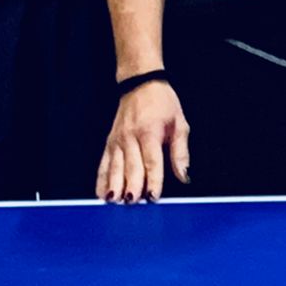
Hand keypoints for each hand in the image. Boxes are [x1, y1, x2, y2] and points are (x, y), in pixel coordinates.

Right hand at [96, 79, 189, 201]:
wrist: (140, 84)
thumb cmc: (162, 103)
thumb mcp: (179, 123)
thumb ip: (180, 152)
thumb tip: (184, 176)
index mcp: (150, 132)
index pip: (152, 161)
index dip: (153, 180)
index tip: (154, 196)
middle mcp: (130, 137)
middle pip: (131, 166)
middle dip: (132, 185)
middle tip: (133, 202)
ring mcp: (117, 140)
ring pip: (114, 167)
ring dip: (114, 185)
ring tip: (114, 201)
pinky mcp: (109, 142)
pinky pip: (103, 164)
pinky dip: (101, 179)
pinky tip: (101, 194)